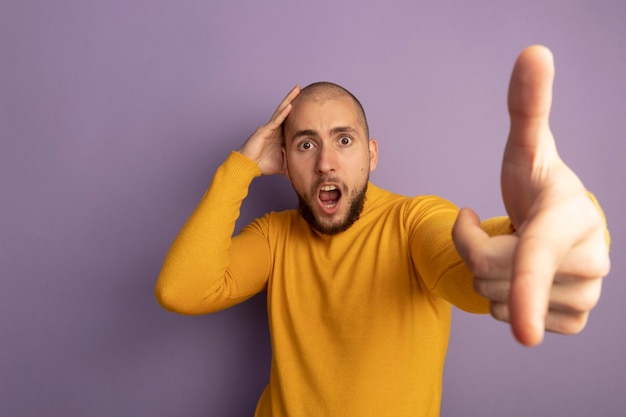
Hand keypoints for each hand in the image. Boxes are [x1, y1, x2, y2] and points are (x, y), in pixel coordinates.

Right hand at [238, 85, 300, 174]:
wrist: (248, 166)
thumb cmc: (263, 165)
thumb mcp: (283, 163)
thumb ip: (292, 162)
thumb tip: (304, 167)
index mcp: (278, 134)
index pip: (289, 120)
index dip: (296, 111)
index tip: (306, 103)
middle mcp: (274, 128)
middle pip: (285, 111)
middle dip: (292, 99)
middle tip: (300, 88)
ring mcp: (269, 128)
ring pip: (281, 111)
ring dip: (289, 100)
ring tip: (297, 89)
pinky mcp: (264, 131)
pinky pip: (276, 120)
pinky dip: (283, 113)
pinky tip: (290, 105)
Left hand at [452, 45, 610, 345]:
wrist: (558, 223)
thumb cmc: (537, 185)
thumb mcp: (526, 147)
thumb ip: (528, 105)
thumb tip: (534, 52)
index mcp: (572, 218)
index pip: (538, 256)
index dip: (526, 287)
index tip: (524, 332)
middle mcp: (589, 262)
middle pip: (491, 274)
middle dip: (476, 250)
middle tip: (498, 228)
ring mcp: (586, 296)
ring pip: (497, 302)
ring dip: (489, 275)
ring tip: (512, 250)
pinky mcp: (575, 319)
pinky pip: (512, 320)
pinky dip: (505, 301)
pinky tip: (524, 277)